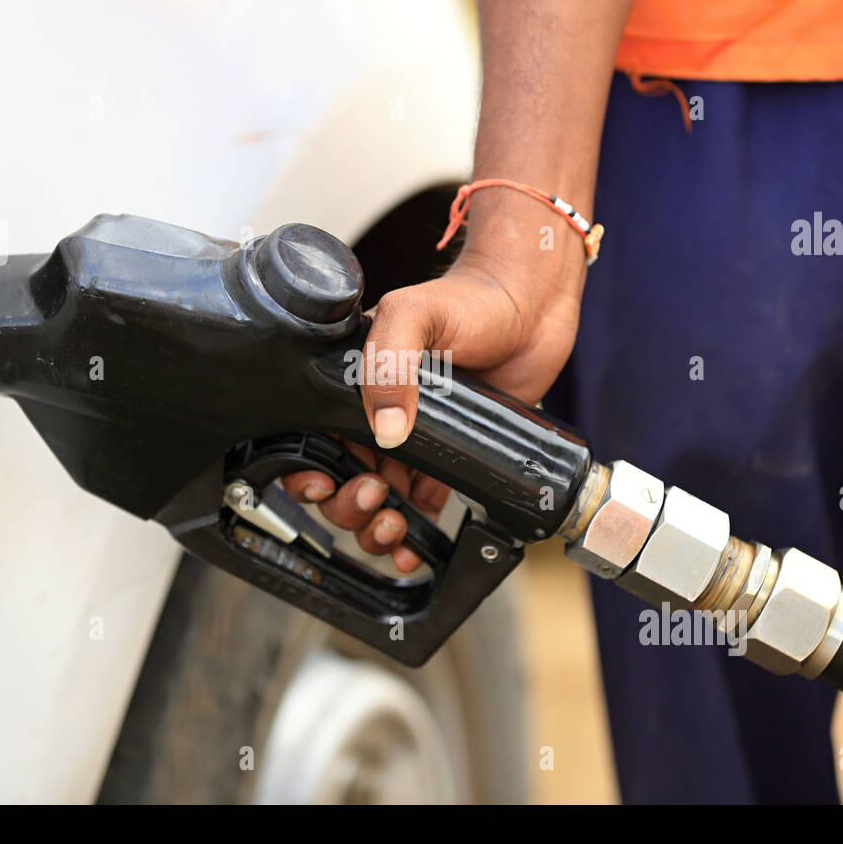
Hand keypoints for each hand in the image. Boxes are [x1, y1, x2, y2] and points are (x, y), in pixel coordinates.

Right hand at [282, 209, 585, 571]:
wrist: (533, 306)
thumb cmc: (471, 298)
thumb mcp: (413, 315)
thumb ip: (388, 364)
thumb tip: (386, 430)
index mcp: (352, 385)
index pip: (313, 440)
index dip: (309, 472)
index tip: (325, 482)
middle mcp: (379, 415)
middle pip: (340, 482)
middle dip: (347, 507)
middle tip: (375, 497)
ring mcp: (416, 439)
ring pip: (378, 503)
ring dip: (375, 529)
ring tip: (395, 527)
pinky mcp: (452, 456)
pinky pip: (423, 506)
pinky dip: (414, 534)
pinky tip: (416, 545)